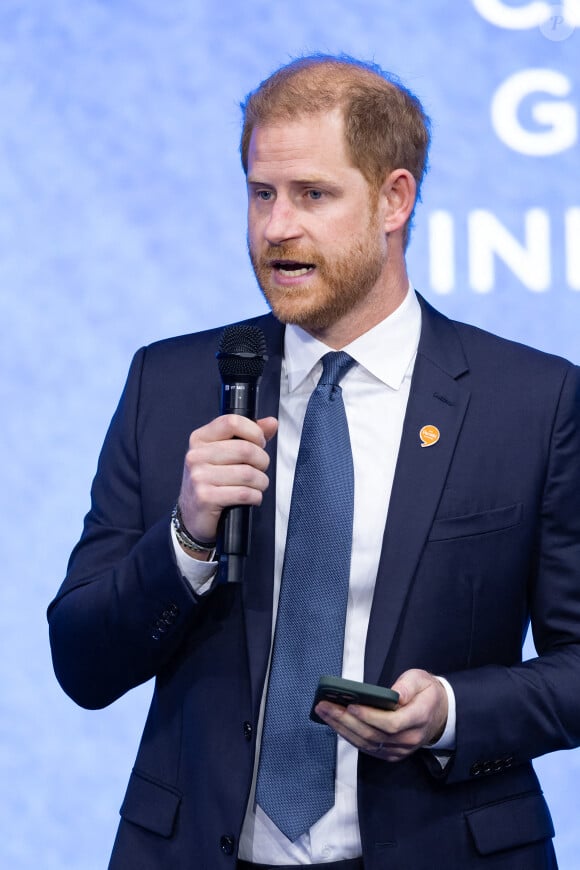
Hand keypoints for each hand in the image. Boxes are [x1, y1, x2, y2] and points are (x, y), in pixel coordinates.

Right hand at [177, 414, 277, 550]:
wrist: (192, 515)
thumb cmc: (212, 481)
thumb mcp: (224, 454)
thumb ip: (249, 436)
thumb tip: (271, 423)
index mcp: (200, 439)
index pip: (232, 422)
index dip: (254, 432)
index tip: (259, 443)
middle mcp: (196, 455)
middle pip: (245, 449)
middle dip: (262, 461)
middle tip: (260, 469)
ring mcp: (199, 477)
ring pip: (248, 473)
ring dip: (261, 482)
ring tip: (256, 486)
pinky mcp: (205, 497)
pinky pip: (244, 493)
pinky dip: (255, 497)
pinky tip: (250, 498)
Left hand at [314, 669, 447, 761]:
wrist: (439, 715)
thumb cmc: (426, 693)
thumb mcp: (421, 680)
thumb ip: (407, 686)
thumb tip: (393, 695)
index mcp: (419, 717)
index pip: (391, 723)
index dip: (369, 716)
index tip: (351, 706)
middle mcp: (409, 738)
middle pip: (373, 734)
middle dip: (345, 720)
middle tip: (325, 706)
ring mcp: (400, 749)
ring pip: (367, 743)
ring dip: (342, 729)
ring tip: (324, 712)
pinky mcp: (392, 753)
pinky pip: (368, 748)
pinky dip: (349, 736)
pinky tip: (335, 724)